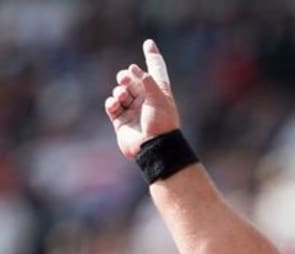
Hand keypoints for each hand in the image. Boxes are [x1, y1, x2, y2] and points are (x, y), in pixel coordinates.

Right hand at [104, 40, 180, 159]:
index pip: (155, 70)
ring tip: (123, 96)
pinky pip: (112, 106)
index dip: (152, 56)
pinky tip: (115, 104)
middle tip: (124, 79)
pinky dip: (111, 102)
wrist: (154, 148)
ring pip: (120, 92)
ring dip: (119, 91)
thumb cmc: (161, 123)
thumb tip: (131, 68)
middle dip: (126, 77)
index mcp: (160, 92)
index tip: (149, 43)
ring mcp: (133, 110)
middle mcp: (146, 100)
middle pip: (132, 80)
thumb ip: (146, 81)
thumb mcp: (159, 99)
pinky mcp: (121, 120)